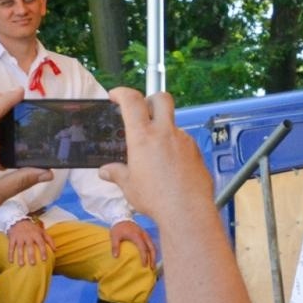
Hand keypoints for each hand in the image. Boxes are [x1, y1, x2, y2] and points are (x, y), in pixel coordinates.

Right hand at [6, 217, 53, 265]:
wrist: (19, 221)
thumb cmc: (33, 229)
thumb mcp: (42, 232)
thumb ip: (49, 240)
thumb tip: (55, 250)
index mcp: (36, 234)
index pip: (41, 243)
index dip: (43, 251)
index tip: (44, 259)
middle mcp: (28, 236)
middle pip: (30, 247)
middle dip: (31, 255)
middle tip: (33, 264)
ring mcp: (19, 237)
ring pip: (20, 248)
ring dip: (20, 256)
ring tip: (22, 264)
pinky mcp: (12, 238)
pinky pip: (11, 247)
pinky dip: (10, 254)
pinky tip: (10, 261)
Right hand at [98, 89, 211, 223]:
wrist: (187, 210)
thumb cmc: (155, 198)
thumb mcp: (129, 186)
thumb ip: (117, 173)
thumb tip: (106, 170)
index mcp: (143, 137)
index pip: (132, 101)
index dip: (122, 92)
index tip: (115, 94)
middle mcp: (166, 133)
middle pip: (162, 98)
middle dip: (151, 98)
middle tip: (142, 110)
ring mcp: (184, 140)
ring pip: (173, 124)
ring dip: (163, 131)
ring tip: (154, 154)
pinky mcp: (196, 151)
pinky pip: (183, 142)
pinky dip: (174, 147)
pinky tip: (170, 166)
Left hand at [111, 219, 157, 267]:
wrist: (122, 217)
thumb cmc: (118, 228)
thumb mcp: (114, 236)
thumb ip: (115, 246)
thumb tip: (115, 257)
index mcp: (137, 236)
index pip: (143, 248)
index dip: (144, 257)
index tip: (144, 265)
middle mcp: (144, 235)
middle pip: (152, 248)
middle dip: (153, 258)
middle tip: (152, 268)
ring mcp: (145, 234)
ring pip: (153, 246)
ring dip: (154, 255)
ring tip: (153, 264)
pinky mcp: (145, 234)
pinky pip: (151, 244)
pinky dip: (152, 251)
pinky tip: (151, 257)